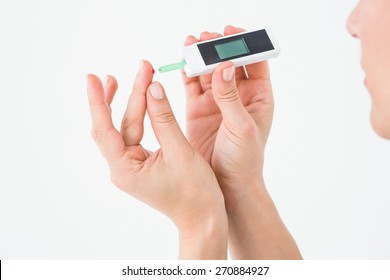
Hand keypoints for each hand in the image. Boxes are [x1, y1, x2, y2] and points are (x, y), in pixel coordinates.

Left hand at [87, 60, 226, 258]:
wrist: (204, 217)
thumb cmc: (195, 193)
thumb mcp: (180, 151)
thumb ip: (164, 118)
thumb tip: (153, 88)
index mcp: (125, 169)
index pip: (105, 129)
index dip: (99, 102)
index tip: (93, 78)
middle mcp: (123, 167)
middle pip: (118, 124)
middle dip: (128, 95)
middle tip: (138, 69)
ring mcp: (132, 166)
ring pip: (129, 127)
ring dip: (137, 103)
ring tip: (143, 77)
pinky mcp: (142, 163)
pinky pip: (138, 134)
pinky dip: (143, 116)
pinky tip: (146, 101)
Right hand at [183, 25, 273, 198]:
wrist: (227, 184)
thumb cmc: (244, 159)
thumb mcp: (241, 127)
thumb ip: (231, 97)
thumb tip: (225, 66)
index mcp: (257, 97)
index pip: (254, 62)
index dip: (243, 44)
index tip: (230, 33)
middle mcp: (237, 95)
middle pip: (228, 62)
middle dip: (218, 47)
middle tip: (205, 38)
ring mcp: (217, 101)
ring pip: (208, 71)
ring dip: (200, 56)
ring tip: (190, 44)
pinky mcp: (198, 109)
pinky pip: (192, 85)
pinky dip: (187, 72)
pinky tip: (182, 62)